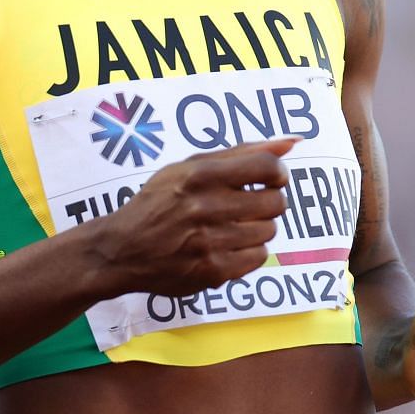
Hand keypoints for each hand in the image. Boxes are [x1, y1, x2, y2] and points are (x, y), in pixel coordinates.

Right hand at [85, 137, 294, 296]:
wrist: (122, 250)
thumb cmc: (159, 202)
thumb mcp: (190, 166)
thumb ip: (242, 152)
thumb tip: (292, 142)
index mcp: (199, 175)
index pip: (267, 168)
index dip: (278, 173)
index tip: (271, 179)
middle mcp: (204, 207)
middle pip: (275, 202)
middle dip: (270, 201)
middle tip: (251, 204)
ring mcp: (209, 242)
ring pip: (269, 231)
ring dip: (258, 227)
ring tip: (234, 225)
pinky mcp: (212, 271)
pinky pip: (259, 257)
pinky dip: (250, 251)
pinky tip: (229, 245)